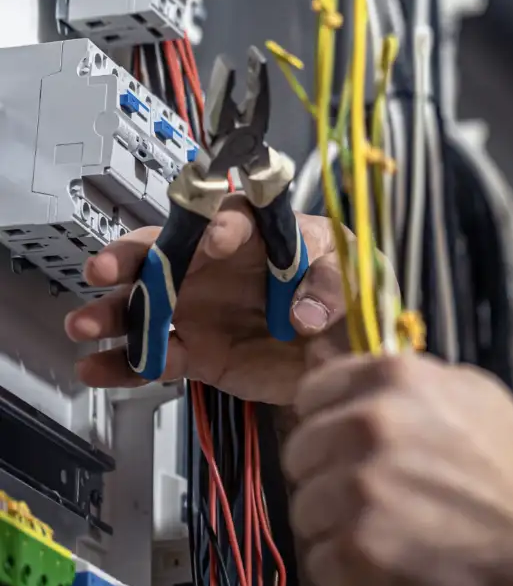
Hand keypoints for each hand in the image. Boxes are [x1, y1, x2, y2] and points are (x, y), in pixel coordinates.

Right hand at [64, 197, 348, 403]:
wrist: (345, 352)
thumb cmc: (348, 294)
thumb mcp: (353, 276)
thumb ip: (331, 287)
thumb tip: (306, 312)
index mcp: (260, 234)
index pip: (233, 218)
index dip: (221, 225)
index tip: (215, 238)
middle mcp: (220, 266)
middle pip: (167, 252)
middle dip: (132, 257)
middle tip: (106, 268)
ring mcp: (202, 309)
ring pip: (147, 304)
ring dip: (113, 312)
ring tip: (84, 323)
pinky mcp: (198, 351)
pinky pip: (154, 356)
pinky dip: (124, 364)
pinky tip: (97, 366)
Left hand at [284, 345, 512, 585]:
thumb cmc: (506, 464)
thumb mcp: (468, 391)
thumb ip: (408, 377)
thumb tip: (346, 367)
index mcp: (395, 377)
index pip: (312, 392)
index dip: (326, 418)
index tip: (341, 439)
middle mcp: (371, 424)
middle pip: (299, 451)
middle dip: (327, 472)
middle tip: (368, 490)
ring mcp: (360, 487)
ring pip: (304, 507)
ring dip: (335, 522)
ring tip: (382, 526)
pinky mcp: (357, 547)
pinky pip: (318, 558)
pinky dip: (346, 566)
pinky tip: (386, 556)